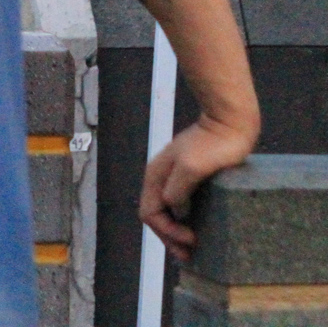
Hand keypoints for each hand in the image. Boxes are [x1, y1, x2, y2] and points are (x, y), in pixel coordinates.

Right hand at [140, 115, 256, 260]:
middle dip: (168, 238)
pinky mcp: (188, 177)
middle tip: (189, 255)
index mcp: (156, 176)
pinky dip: (183, 220)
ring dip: (174, 231)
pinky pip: (179, 204)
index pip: (150, 213)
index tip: (192, 240)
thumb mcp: (193, 166)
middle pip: (154, 215)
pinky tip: (196, 227)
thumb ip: (177, 188)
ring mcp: (173, 177)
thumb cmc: (214, 143)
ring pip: (165, 211)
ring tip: (191, 248)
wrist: (228, 122)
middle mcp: (160, 178)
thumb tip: (171, 207)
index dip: (167, 232)